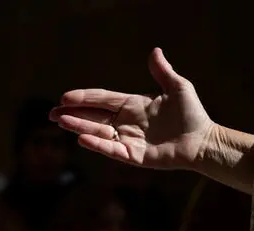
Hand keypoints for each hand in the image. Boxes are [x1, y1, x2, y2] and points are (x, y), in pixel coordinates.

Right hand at [50, 48, 214, 170]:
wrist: (202, 140)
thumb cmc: (192, 114)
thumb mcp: (177, 88)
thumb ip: (162, 72)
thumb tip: (154, 51)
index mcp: (132, 104)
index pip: (102, 99)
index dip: (84, 98)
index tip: (64, 97)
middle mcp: (126, 122)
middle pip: (94, 116)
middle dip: (72, 114)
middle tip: (51, 113)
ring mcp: (128, 140)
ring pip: (98, 132)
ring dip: (79, 127)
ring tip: (61, 122)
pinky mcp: (133, 156)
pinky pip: (112, 150)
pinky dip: (98, 145)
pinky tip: (82, 138)